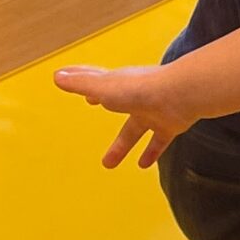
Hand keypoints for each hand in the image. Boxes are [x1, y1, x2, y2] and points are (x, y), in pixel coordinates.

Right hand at [54, 63, 191, 168]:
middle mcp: (135, 95)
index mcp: (118, 83)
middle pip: (115, 103)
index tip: (78, 80)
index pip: (97, 79)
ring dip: (122, 146)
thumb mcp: (102, 87)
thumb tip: (57, 75)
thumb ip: (80, 84)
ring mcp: (153, 110)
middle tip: (89, 106)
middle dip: (102, 104)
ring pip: (134, 130)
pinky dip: (151, 152)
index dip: (86, 80)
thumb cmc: (140, 88)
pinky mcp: (170, 125)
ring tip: (108, 163)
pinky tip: (143, 164)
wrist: (181, 95)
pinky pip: (158, 142)